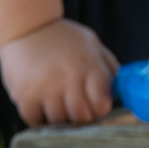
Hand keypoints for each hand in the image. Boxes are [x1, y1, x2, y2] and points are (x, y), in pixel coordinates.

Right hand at [0, 19, 120, 126]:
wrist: (25, 26)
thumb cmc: (62, 38)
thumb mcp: (91, 44)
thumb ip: (108, 67)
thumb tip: (124, 92)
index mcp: (88, 64)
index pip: (101, 103)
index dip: (100, 107)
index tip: (94, 104)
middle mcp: (68, 76)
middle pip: (81, 116)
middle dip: (81, 115)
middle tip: (75, 106)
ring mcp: (45, 87)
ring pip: (59, 120)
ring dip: (59, 117)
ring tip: (57, 102)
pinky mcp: (25, 94)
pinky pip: (36, 121)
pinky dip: (39, 117)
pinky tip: (41, 104)